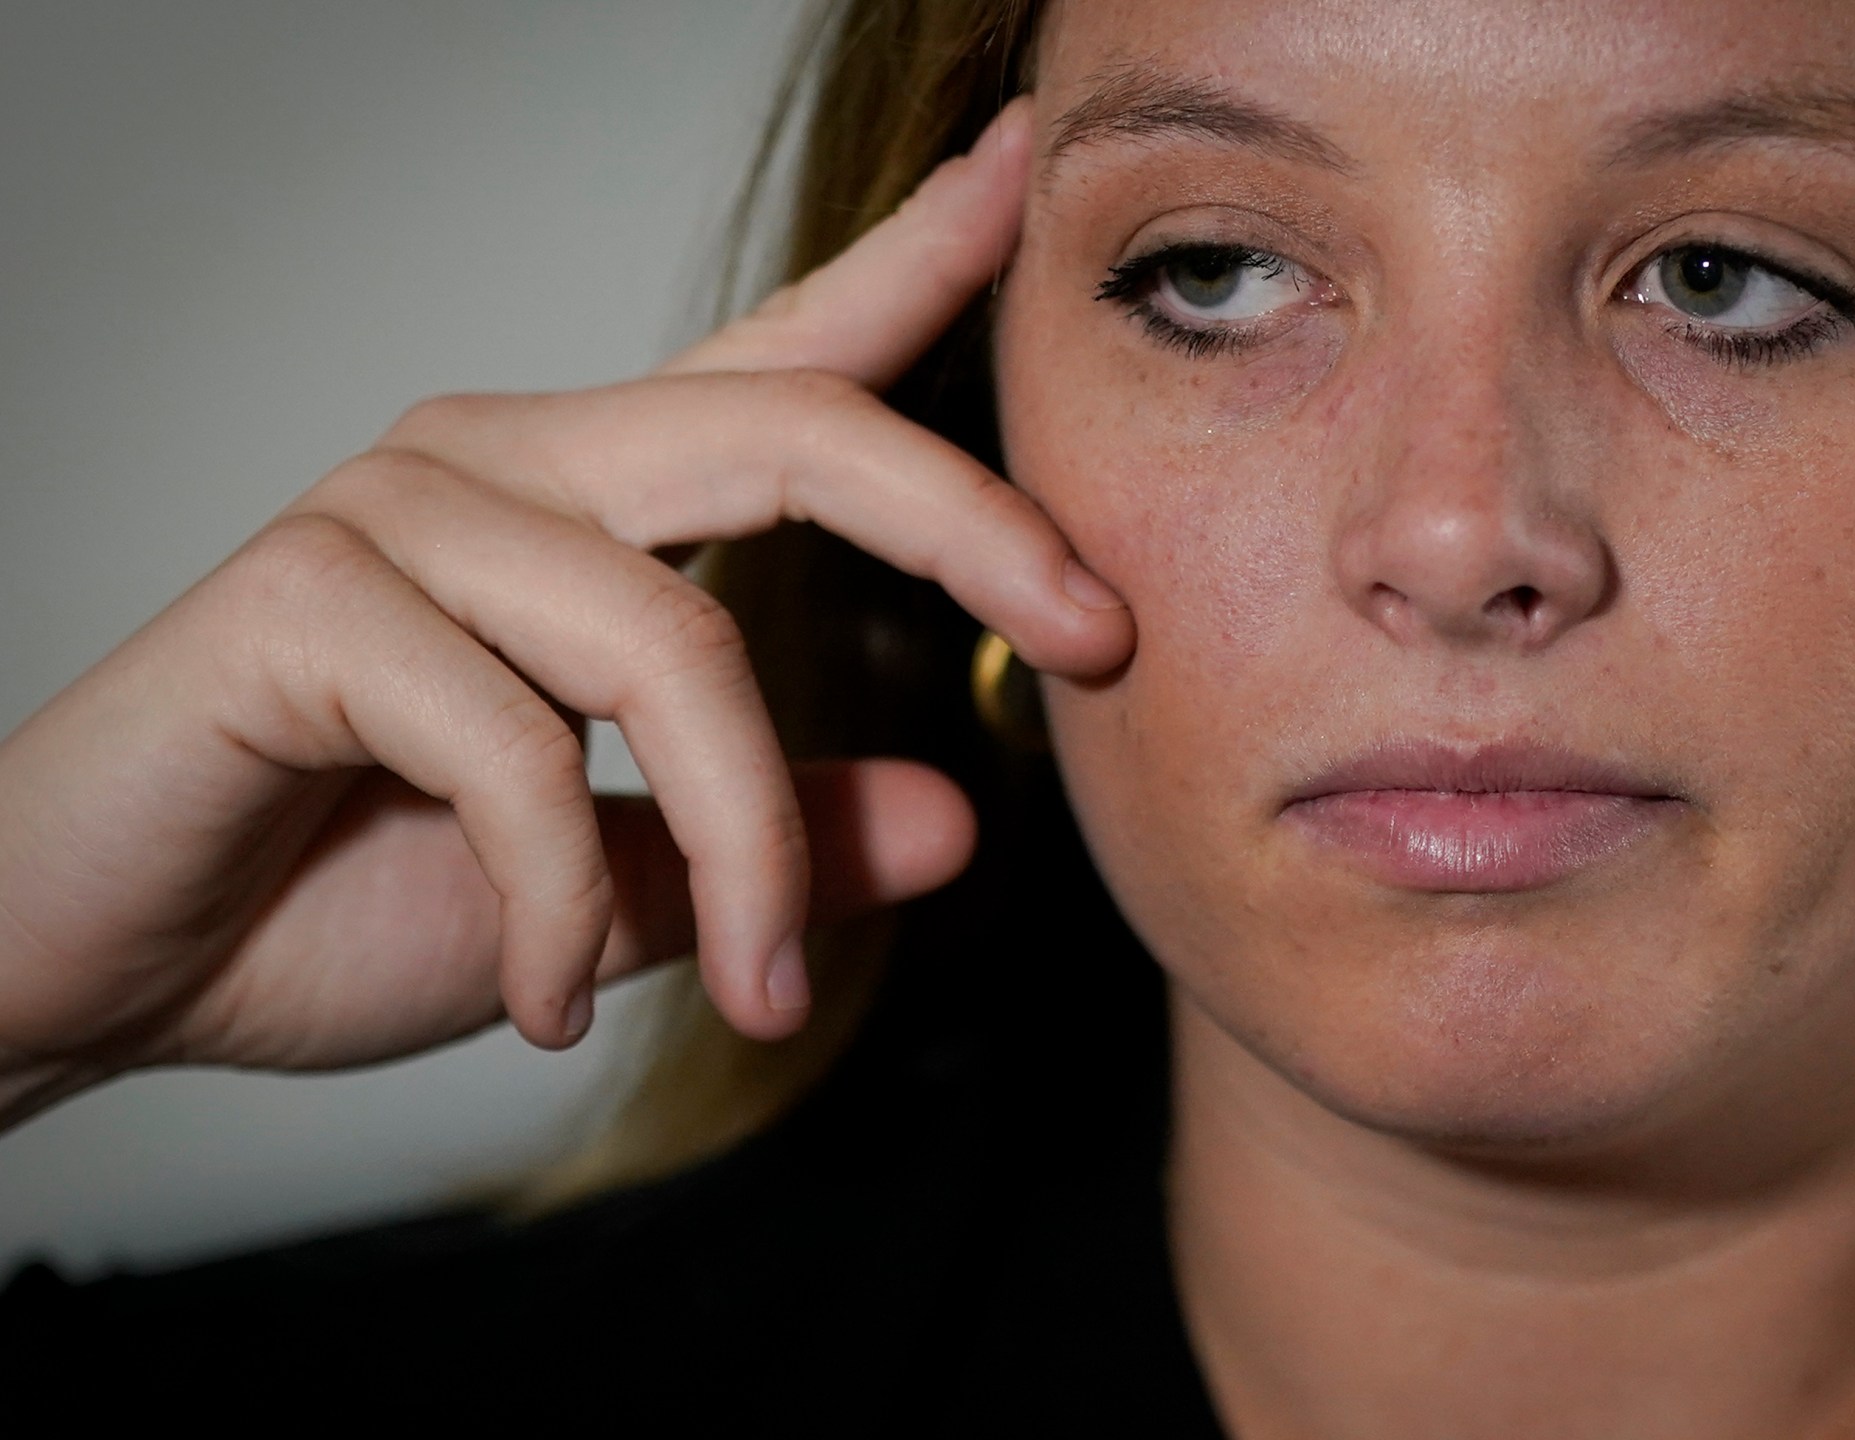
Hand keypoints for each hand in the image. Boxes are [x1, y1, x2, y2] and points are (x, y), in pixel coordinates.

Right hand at [0, 100, 1125, 1122]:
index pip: (785, 359)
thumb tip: (960, 816)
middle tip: (1102, 638)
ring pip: (668, 640)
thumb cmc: (337, 893)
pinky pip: (512, 748)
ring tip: (758, 998)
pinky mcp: (301, 603)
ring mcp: (396, 517)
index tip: (1032, 169)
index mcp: (591, 504)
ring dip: (749, 850)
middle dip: (967, 525)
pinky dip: (563, 907)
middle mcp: (504, 465)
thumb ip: (779, 841)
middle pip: (789, 432)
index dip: (915, 260)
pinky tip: (539, 999)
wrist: (102, 964)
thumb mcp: (624, 888)